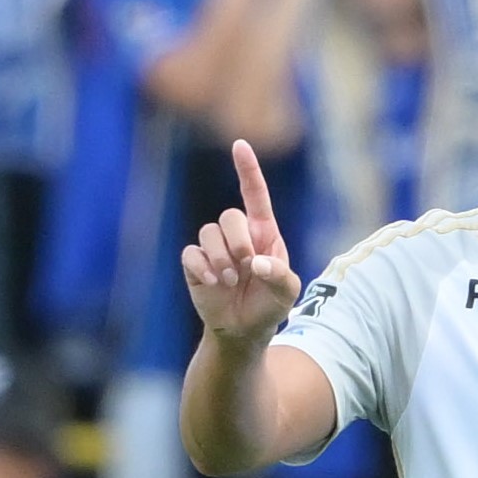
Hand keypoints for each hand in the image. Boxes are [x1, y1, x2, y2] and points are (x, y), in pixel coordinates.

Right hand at [181, 138, 303, 338]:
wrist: (244, 331)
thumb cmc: (270, 306)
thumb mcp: (287, 292)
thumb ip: (279, 275)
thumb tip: (256, 262)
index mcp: (263, 233)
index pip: (255, 195)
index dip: (248, 170)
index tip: (240, 146)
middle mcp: (237, 235)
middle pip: (229, 216)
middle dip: (238, 241)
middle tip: (246, 267)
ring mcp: (214, 248)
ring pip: (208, 231)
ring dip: (221, 257)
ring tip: (231, 280)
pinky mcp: (195, 264)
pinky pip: (190, 252)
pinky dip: (202, 267)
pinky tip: (213, 283)